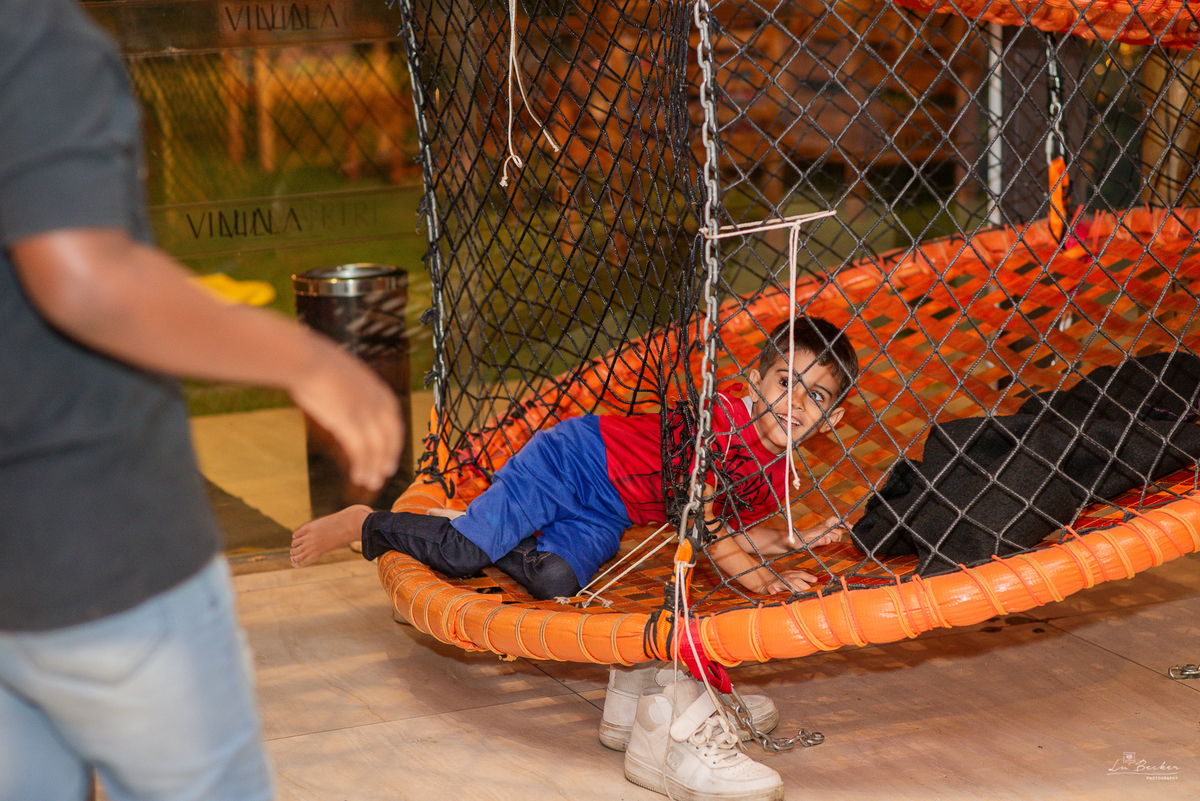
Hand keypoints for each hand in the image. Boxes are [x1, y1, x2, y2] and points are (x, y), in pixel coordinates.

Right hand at [289, 335, 403, 493]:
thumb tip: (342, 393)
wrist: (307, 359)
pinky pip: (361, 452)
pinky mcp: (349, 423)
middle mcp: (377, 403)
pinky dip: (362, 466)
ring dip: (375, 467)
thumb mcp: (343, 374)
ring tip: (371, 482)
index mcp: (378, 389)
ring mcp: (364, 413)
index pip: (394, 419)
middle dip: (389, 456)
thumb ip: (350, 388)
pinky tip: (359, 476)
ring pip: (378, 448)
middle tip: (386, 472)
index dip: (394, 438)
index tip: (391, 450)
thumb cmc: (316, 362)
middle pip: (390, 436)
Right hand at [761, 569, 819, 593]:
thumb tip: (814, 585)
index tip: (815, 580)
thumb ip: (800, 582)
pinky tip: (774, 592)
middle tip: (809, 591)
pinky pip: (770, 588)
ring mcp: (777, 582)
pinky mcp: (769, 587)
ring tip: (798, 592)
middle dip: (803, 585)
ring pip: (785, 583)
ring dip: (792, 587)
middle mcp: (784, 577)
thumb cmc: (781, 582)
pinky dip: (772, 589)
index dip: (808, 576)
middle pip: (795, 579)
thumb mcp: (790, 579)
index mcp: (790, 574)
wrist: (764, 582)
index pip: (800, 574)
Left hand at [793, 516, 848, 547]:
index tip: (836, 546)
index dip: (837, 541)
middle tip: (843, 539)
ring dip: (842, 526)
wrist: (790, 539)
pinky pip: (832, 523)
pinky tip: (845, 525)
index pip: (835, 535)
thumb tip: (828, 540)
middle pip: (837, 530)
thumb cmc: (797, 543)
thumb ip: (818, 542)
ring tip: (850, 527)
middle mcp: (822, 527)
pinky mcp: (820, 529)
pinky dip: (839, 524)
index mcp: (821, 531)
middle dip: (841, 535)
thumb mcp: (807, 544)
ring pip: (835, 523)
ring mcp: (821, 527)